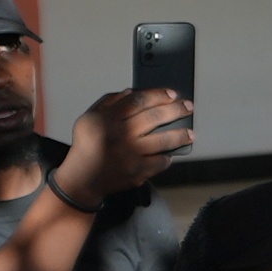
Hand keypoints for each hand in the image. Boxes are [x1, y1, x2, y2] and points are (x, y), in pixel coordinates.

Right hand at [59, 86, 194, 203]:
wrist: (81, 179)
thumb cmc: (86, 147)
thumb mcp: (89, 119)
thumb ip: (108, 102)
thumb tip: (131, 92)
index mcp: (107, 120)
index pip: (137, 101)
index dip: (158, 95)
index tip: (172, 94)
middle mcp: (120, 135)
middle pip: (154, 117)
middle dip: (176, 110)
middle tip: (188, 107)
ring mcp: (130, 154)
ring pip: (163, 140)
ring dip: (180, 135)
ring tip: (190, 133)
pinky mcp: (137, 171)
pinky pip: (160, 161)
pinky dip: (167, 157)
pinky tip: (171, 153)